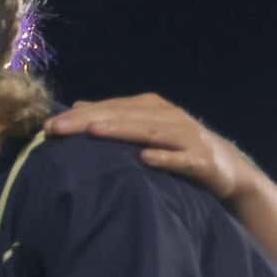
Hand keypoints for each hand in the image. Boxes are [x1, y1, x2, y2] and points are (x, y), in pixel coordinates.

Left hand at [46, 94, 250, 204]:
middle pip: (124, 116)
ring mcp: (187, 137)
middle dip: (89, 120)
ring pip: (150, 132)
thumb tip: (78, 107)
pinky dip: (165, 158)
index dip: (79, 115)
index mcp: (152, 108)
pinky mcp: (202, 161)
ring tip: (93, 132)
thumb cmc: (177, 148)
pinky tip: (145, 160)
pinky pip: (182, 160)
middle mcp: (169, 117)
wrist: (228, 169)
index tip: (47, 126)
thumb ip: (115, 118)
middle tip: (56, 128)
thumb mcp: (145, 129)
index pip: (110, 108)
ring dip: (122, 131)